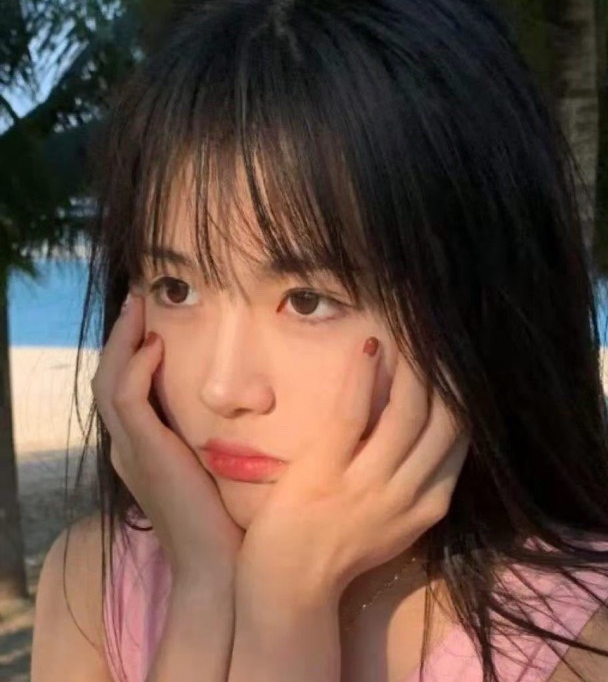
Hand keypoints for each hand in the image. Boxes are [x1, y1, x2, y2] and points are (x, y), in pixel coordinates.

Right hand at [91, 293, 242, 582]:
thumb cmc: (226, 515)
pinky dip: (135, 368)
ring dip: (124, 339)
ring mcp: (131, 449)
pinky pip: (127, 399)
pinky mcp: (143, 453)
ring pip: (111, 380)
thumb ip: (213, 430)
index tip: (154, 313)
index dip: (132, 347)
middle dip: (123, 333)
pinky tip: (155, 347)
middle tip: (140, 296)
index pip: (126, 384)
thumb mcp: (216, 462)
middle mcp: (128, 444)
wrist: (219, 564)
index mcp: (143, 445)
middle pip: (111, 375)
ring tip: (140, 305)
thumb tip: (242, 396)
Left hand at [236, 338, 467, 607]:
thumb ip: (417, 477)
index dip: (461, 392)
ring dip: (413, 365)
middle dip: (447, 371)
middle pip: (444, 420)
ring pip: (407, 413)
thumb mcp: (397, 520)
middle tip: (439, 331)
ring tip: (410, 330)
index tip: (456, 358)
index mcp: (429, 504)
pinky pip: (353, 414)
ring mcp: (367, 485)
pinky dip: (364, 377)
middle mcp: (407, 493)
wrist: (291, 588)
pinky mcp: (325, 473)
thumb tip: (425, 418)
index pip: (461, 437)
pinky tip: (370, 347)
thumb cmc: (340, 546)